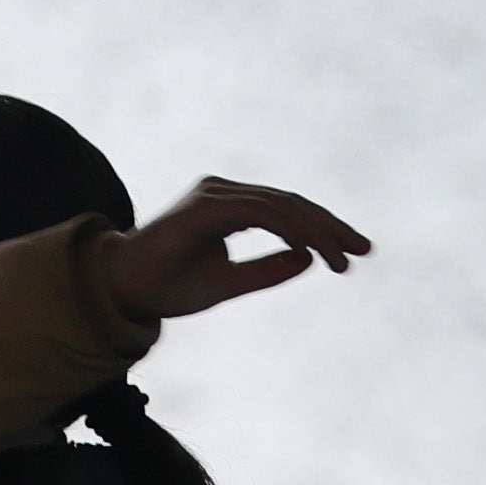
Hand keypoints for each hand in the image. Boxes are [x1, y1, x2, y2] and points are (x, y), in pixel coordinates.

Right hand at [107, 178, 372, 321]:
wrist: (121, 292)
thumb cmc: (167, 288)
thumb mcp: (228, 283)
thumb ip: (267, 270)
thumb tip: (309, 259)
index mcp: (229, 207)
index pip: (288, 211)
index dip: (324, 231)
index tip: (353, 254)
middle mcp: (224, 192)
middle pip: (293, 204)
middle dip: (331, 227)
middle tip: (364, 251)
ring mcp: (216, 194)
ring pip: (282, 206)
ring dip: (318, 232)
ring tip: (342, 258)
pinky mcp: (207, 205)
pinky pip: (261, 211)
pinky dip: (290, 228)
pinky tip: (313, 248)